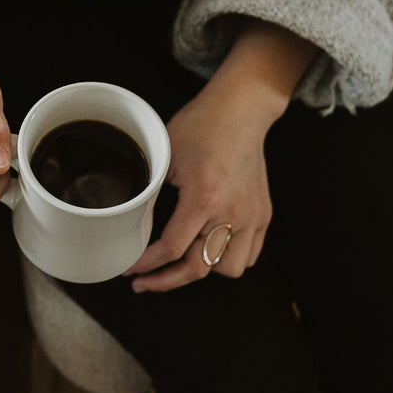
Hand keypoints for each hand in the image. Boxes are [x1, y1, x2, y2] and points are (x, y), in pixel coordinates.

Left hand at [124, 17, 316, 291]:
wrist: (241, 110)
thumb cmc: (200, 126)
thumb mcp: (164, 156)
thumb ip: (152, 193)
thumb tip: (132, 223)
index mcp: (204, 197)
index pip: (172, 248)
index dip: (146, 264)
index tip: (128, 269)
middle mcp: (232, 211)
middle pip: (199, 268)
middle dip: (166, 280)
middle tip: (144, 282)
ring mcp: (252, 215)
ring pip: (229, 269)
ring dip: (203, 270)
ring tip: (180, 262)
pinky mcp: (264, 214)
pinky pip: (250, 254)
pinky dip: (228, 259)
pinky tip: (207, 251)